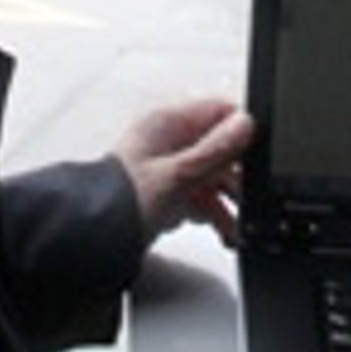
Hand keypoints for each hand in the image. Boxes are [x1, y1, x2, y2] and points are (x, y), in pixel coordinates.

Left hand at [114, 98, 254, 246]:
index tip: (258, 154)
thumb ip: (215, 149)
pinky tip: (223, 230)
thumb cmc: (119, 202)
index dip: (242, 131)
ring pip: (211, 175)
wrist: (92, 240)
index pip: (218, 111)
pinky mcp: (165, 193)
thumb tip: (245, 123)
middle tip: (250, 196)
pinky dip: (213, 212)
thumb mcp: (177, 175)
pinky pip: (199, 196)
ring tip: (238, 225)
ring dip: (227, 200)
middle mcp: (167, 141)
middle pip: (218, 147)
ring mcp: (166, 167)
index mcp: (166, 122)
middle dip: (237, 175)